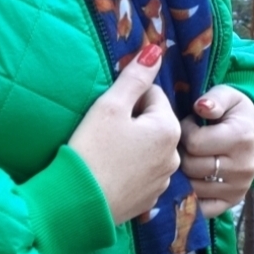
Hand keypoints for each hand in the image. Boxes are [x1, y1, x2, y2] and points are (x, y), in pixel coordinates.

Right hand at [69, 47, 180, 224]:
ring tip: (108, 153)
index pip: (152, 95)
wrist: (79, 203)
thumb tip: (156, 50)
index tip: (109, 113)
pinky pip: (144, 171)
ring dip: (133, 144)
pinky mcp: (150, 198)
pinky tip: (112, 171)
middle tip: (106, 132)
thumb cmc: (93, 149)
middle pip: (153, 122)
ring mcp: (163, 180)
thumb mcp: (110, 105)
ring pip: (149, 147)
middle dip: (132, 121)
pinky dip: (131, 167)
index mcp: (168, 128)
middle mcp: (174, 155)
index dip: (127, 98)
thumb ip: (135, 76)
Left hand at [179, 85, 253, 217]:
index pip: (194, 142)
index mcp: (241, 138)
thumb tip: (200, 107)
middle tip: (187, 142)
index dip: (184, 130)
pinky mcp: (234, 201)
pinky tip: (188, 181)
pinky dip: (191, 198)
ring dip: (184, 172)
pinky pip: (203, 209)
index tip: (189, 124)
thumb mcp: (227, 95)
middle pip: (191, 166)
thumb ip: (213, 98)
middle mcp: (243, 167)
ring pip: (192, 187)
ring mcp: (239, 188)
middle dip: (182, 152)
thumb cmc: (234, 112)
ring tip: (190, 156)